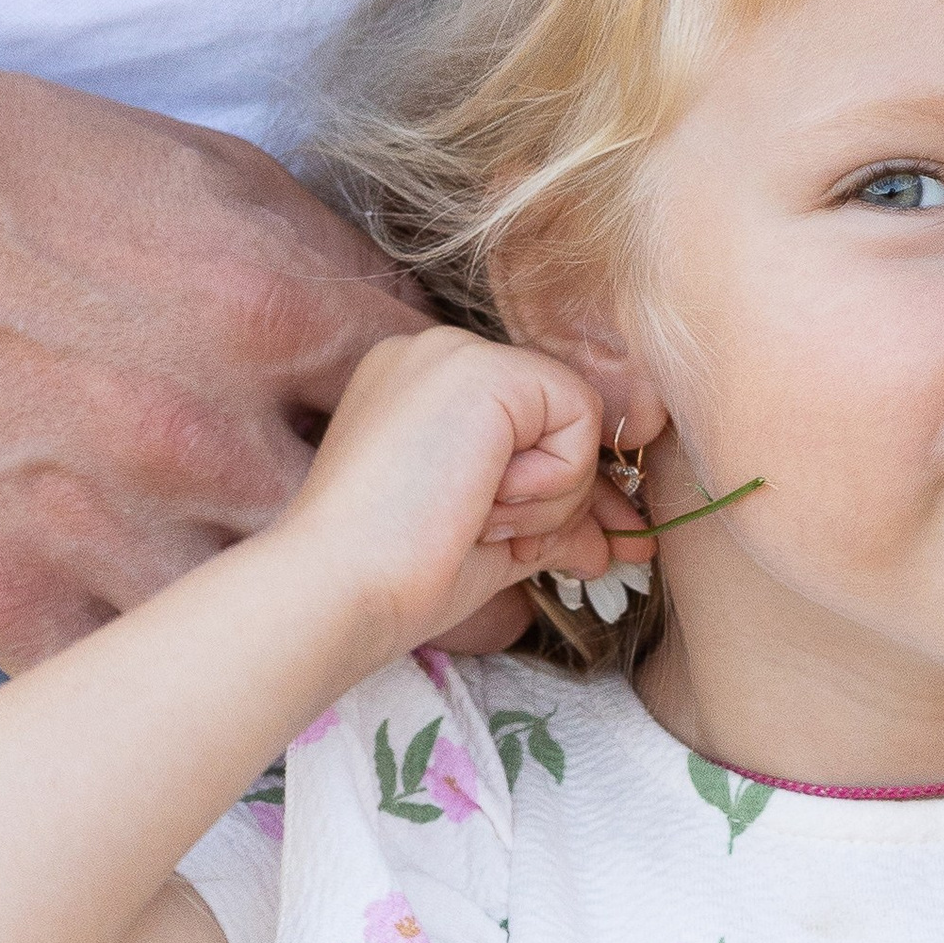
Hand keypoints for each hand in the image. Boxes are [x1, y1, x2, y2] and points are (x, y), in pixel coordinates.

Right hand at [0, 65, 443, 669]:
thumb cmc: (19, 171)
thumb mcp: (214, 174)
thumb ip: (333, 270)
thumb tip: (430, 350)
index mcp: (271, 314)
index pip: (449, 422)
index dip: (475, 459)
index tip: (482, 484)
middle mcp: (203, 435)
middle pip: (395, 557)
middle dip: (438, 573)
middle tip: (451, 584)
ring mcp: (105, 527)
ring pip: (278, 647)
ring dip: (316, 643)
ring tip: (332, 631)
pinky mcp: (11, 595)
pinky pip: (139, 684)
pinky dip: (175, 677)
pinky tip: (198, 659)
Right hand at [267, 328, 646, 664]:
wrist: (339, 587)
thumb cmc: (391, 576)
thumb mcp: (486, 543)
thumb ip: (545, 525)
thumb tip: (604, 544)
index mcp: (422, 391)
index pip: (531, 424)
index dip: (558, 489)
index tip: (545, 550)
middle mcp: (436, 357)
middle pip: (561, 419)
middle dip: (559, 501)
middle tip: (496, 538)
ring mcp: (458, 354)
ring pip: (577, 418)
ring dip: (550, 498)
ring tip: (476, 518)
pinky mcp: (486, 369)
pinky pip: (582, 417)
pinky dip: (554, 481)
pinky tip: (487, 498)